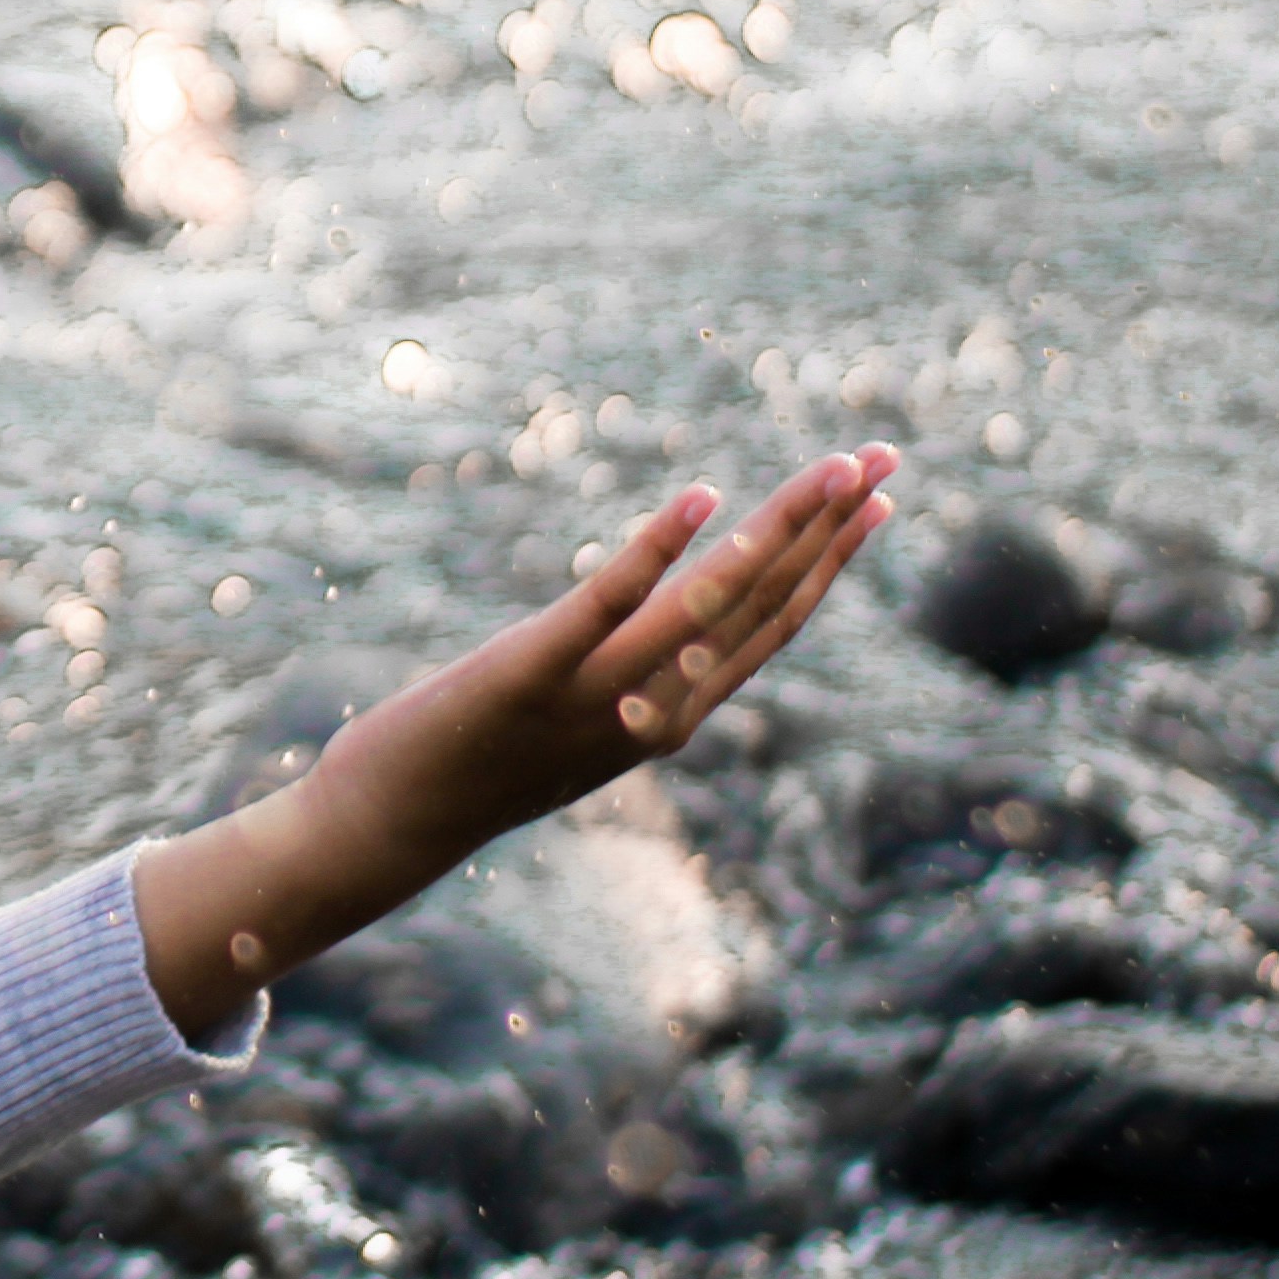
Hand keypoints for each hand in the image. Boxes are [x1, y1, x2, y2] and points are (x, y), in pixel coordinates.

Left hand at [133, 448, 893, 1037]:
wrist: (393, 824)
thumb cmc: (479, 763)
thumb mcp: (580, 722)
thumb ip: (637, 679)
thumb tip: (680, 619)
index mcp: (673, 717)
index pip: (773, 627)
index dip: (830, 563)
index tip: (877, 501)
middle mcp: (655, 710)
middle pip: (761, 606)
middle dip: (829, 528)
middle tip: (886, 455)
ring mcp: (596, 694)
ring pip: (708, 603)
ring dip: (775, 530)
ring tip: (831, 469)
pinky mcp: (529, 673)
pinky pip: (606, 606)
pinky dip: (658, 551)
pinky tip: (700, 496)